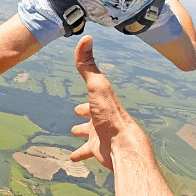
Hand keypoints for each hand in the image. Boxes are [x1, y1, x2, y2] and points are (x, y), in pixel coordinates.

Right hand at [70, 36, 148, 170]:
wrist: (123, 145)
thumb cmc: (110, 115)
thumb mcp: (97, 86)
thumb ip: (87, 64)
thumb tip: (86, 37)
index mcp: (102, 103)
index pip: (92, 95)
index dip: (86, 93)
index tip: (81, 90)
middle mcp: (102, 118)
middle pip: (91, 114)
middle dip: (84, 112)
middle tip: (76, 111)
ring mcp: (100, 135)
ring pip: (89, 133)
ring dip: (82, 132)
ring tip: (74, 132)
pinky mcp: (98, 151)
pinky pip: (86, 152)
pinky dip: (79, 154)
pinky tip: (72, 158)